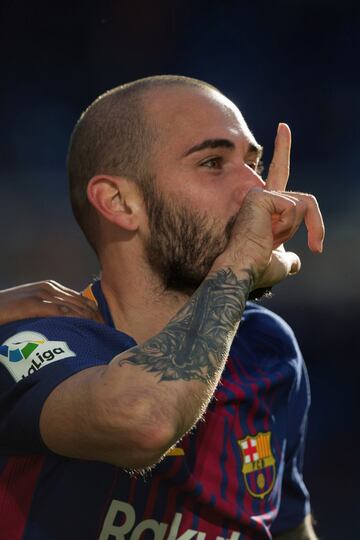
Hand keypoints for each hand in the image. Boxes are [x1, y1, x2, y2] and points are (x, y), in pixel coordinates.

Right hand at [0, 280, 102, 324]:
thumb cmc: (8, 310)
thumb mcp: (32, 306)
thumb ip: (48, 309)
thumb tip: (67, 323)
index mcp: (51, 287)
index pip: (80, 299)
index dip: (95, 313)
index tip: (104, 327)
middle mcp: (49, 288)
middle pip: (81, 303)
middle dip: (96, 318)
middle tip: (107, 333)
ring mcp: (41, 294)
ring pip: (73, 306)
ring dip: (89, 320)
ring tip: (100, 333)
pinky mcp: (32, 303)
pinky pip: (58, 311)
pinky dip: (73, 319)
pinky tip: (83, 327)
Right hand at [212, 123, 323, 288]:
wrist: (244, 270)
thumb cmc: (258, 268)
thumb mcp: (281, 262)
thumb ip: (288, 257)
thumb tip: (294, 262)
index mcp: (265, 208)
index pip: (279, 174)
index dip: (282, 149)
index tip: (283, 126)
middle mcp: (261, 196)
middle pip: (306, 201)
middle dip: (316, 225)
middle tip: (316, 248)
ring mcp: (259, 194)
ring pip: (303, 205)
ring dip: (297, 229)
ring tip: (273, 241)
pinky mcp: (261, 196)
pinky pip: (294, 208)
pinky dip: (288, 226)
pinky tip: (268, 234)